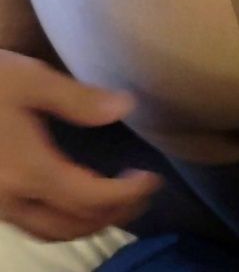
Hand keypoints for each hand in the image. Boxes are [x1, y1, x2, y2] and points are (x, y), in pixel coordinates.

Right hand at [0, 51, 160, 241]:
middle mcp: (13, 199)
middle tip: (142, 194)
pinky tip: (69, 199)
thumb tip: (125, 106)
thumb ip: (78, 99)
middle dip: (114, 215)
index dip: (127, 195)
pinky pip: (31, 224)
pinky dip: (61, 221)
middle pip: (73, 225)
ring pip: (49, 232)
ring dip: (88, 224)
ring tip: (115, 203)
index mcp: (30, 171)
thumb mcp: (29, 78)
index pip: (91, 198)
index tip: (152, 179)